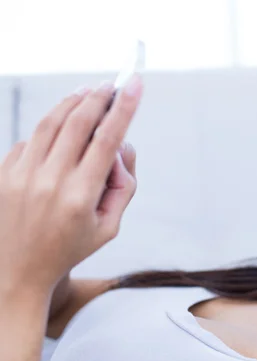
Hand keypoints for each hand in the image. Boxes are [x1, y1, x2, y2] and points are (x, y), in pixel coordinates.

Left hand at [0, 77, 142, 293]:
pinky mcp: (4, 174)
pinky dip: (50, 126)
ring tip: (89, 91)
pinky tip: (62, 125)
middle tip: (113, 84)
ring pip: (50, 123)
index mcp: (80, 196)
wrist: (16, 272)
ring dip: (73, 102)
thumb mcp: (109, 227)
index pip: (107, 139)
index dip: (124, 108)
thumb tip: (124, 146)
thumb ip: (124, 186)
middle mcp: (49, 181)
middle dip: (99, 97)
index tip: (135, 84)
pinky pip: (30, 139)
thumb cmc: (69, 249)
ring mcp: (22, 176)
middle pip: (78, 122)